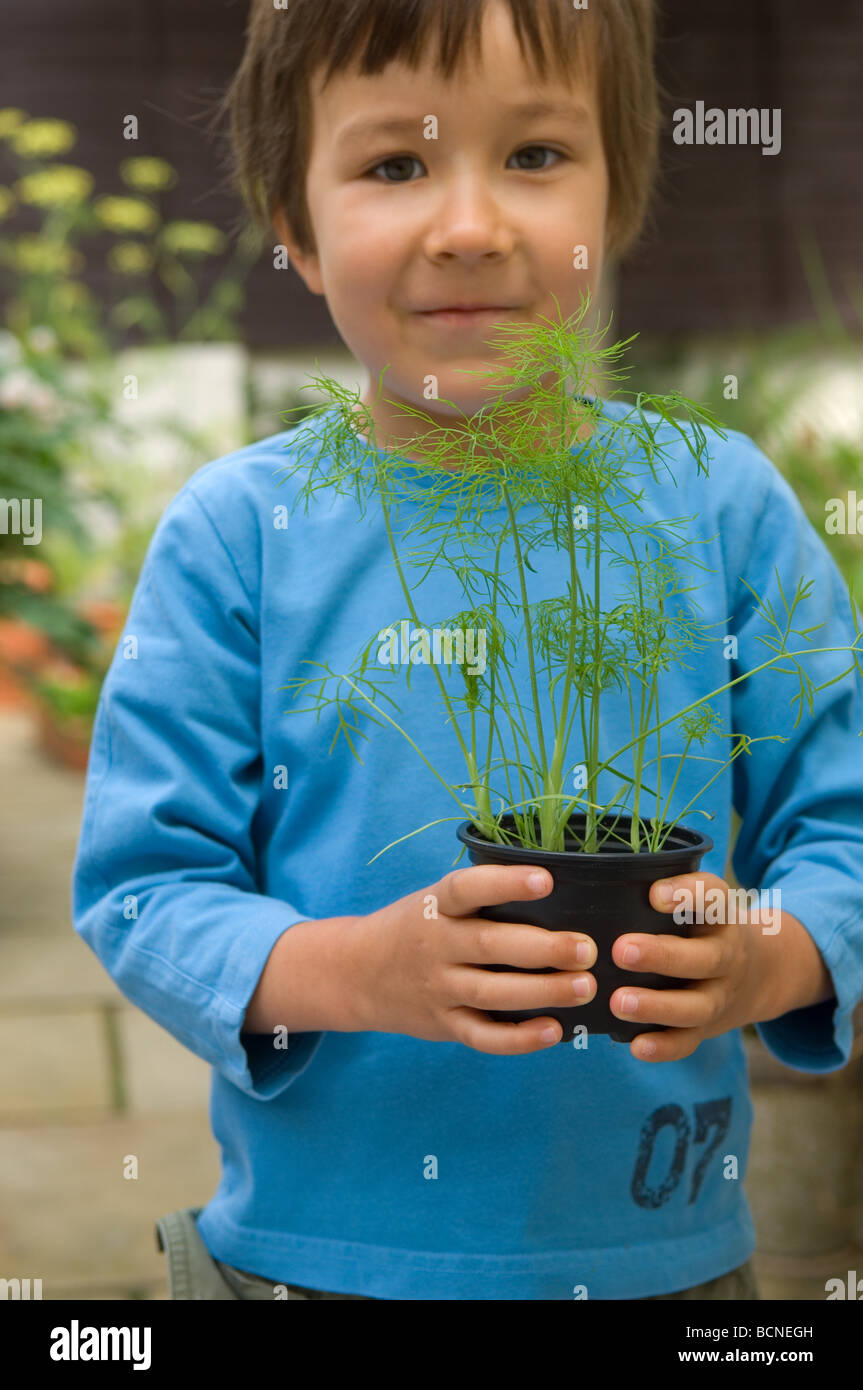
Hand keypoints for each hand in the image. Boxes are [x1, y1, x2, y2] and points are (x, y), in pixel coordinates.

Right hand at [350, 864, 598, 1054]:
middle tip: (586, 948)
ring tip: (586, 987)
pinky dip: (518, 1038)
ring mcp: (438, 988)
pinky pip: (482, 1036)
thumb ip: (479, 897)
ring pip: (492, 992)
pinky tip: (554, 1030)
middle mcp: (435, 946)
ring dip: (543, 991)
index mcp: (435, 907)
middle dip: (543, 947)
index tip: (546, 880)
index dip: (506, 883)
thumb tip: (559, 888)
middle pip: (489, 945)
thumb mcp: (434, 901)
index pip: (467, 888)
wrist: (357, 973)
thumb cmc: (418, 927)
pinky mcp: (443, 1024)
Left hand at [609, 871, 785, 1062]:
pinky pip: (690, 1041)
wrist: (761, 973)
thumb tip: (594, 879)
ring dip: (657, 1006)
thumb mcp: (702, 903)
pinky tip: (636, 1046)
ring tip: (619, 1002)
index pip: (714, 897)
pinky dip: (665, 1047)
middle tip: (621, 950)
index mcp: (722, 916)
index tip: (654, 894)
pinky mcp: (708, 1028)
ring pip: (696, 1006)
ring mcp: (720, 995)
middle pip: (705, 958)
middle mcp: (727, 955)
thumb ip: (663, 891)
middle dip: (662, 956)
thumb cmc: (704, 927)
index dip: (688, 894)